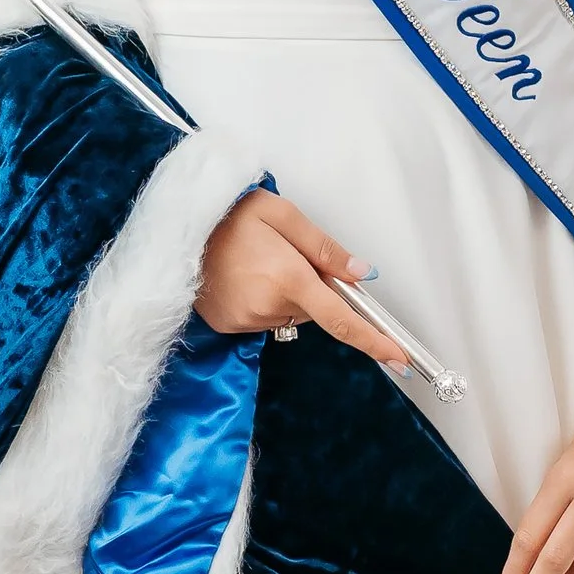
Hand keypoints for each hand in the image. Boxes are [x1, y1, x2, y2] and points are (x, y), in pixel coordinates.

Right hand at [195, 190, 408, 371]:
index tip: (399, 358)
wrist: (175, 227)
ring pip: (288, 314)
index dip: (373, 341)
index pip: (341, 318)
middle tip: (283, 254)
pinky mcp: (228, 325)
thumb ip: (325, 248)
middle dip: (311, 288)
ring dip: (285, 293)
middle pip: (313, 310)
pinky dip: (261, 301)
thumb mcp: (282, 215)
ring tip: (256, 262)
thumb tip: (363, 273)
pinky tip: (242, 277)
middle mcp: (268, 305)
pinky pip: (263, 318)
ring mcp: (246, 320)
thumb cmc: (228, 214)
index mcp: (288, 277)